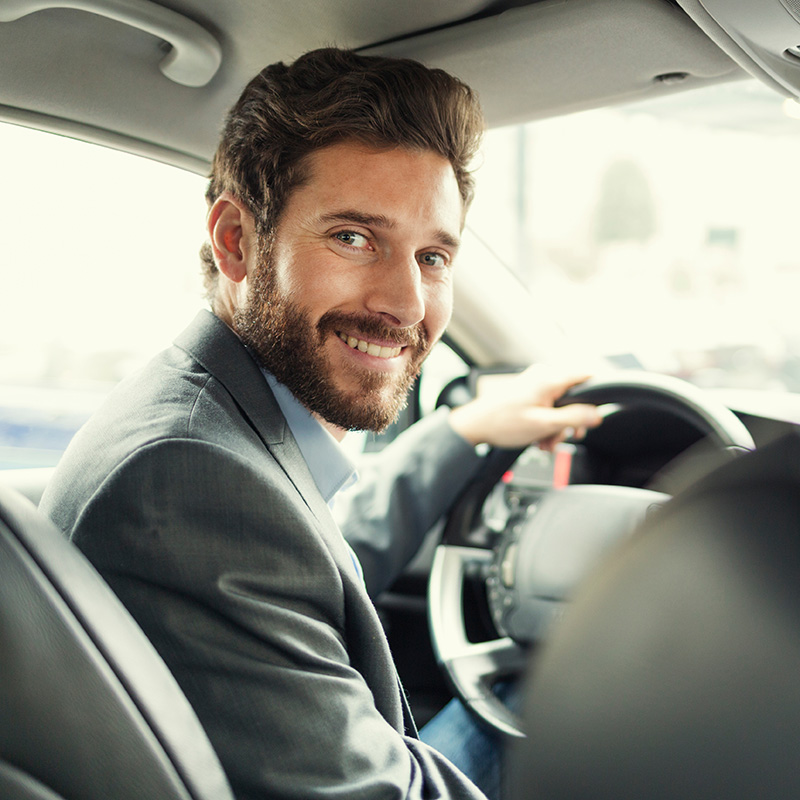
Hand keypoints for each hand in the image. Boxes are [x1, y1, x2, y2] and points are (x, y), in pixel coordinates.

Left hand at [447, 365, 602, 449]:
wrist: (475, 426)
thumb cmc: (502, 423)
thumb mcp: (544, 424)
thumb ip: (573, 418)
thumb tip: (597, 414)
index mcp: (549, 378)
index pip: (587, 375)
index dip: (597, 394)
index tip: (599, 411)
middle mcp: (543, 375)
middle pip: (574, 395)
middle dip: (571, 420)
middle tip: (565, 437)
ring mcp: (535, 383)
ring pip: (561, 404)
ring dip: (557, 426)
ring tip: (545, 442)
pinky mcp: (528, 392)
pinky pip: (548, 405)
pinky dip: (547, 422)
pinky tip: (538, 438)